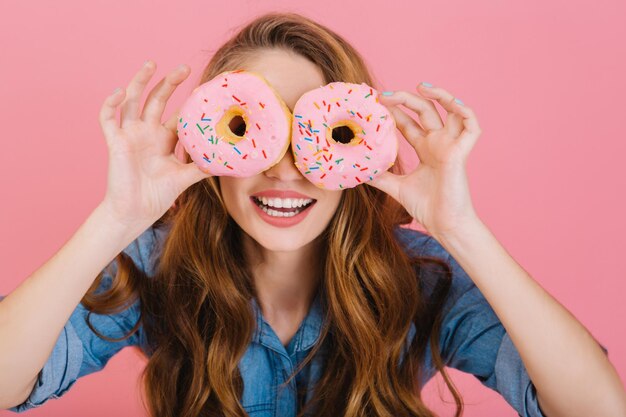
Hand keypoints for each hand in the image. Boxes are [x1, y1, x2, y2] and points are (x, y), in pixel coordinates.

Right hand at [98, 60, 210, 227]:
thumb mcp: (185, 178)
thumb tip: (227, 160)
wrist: (135, 212)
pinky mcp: (114, 141)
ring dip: (140, 81)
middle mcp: (147, 132)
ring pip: (133, 100)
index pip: (178, 113)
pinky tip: (120, 92)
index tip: (205, 89)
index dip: (189, 101)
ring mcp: (130, 134)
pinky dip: (111, 103)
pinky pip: (108, 117)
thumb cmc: (158, 196)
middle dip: (169, 83)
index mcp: (165, 139)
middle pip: (158, 99)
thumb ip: (202, 167)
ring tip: (152, 64)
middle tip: (185, 68)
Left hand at [367, 83, 481, 237]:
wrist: (443, 224)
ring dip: (441, 95)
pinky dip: (464, 110)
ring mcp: (451, 146)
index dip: (394, 111)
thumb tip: (358, 170)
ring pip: (453, 110)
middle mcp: (439, 143)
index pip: (409, 122)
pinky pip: (472, 125)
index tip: (376, 103)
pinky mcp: (462, 152)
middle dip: (406, 100)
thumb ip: (380, 177)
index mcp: (425, 149)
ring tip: (421, 86)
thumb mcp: (396, 187)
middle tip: (385, 96)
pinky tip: (450, 102)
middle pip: (425, 111)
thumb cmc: (426, 207)